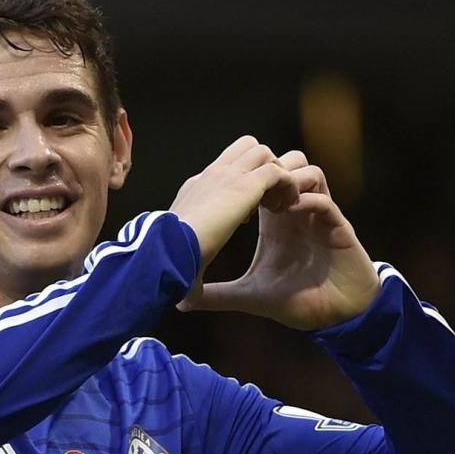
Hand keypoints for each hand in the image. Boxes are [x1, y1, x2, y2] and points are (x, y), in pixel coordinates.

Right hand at [168, 136, 297, 301]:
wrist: (168, 251)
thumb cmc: (169, 264)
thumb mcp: (182, 266)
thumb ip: (188, 274)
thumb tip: (184, 304)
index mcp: (195, 190)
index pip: (223, 170)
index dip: (240, 188)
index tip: (244, 217)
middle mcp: (211, 176)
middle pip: (244, 148)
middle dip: (263, 168)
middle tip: (268, 202)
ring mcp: (227, 176)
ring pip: (263, 152)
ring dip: (277, 175)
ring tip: (278, 206)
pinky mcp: (245, 185)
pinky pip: (278, 171)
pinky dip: (286, 187)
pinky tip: (283, 211)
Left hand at [177, 150, 377, 330]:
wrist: (335, 316)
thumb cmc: (297, 301)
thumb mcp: (249, 296)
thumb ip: (217, 295)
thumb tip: (182, 303)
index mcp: (276, 220)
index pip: (260, 181)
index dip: (243, 181)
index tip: (226, 201)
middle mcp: (297, 212)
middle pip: (285, 164)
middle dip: (267, 172)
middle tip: (251, 197)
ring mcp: (318, 217)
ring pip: (308, 171)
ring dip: (288, 181)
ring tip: (271, 206)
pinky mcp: (337, 228)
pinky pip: (323, 200)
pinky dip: (306, 200)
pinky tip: (288, 215)